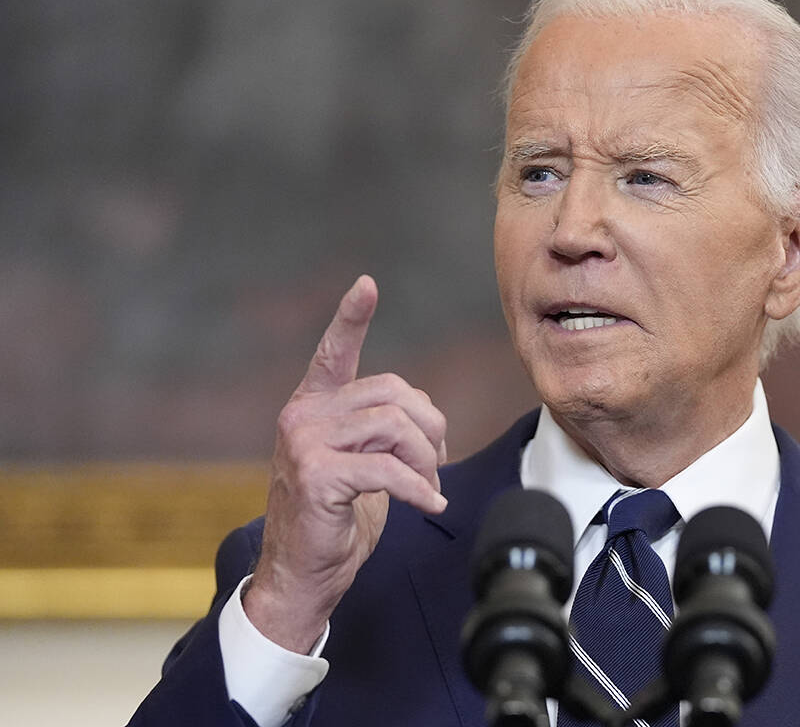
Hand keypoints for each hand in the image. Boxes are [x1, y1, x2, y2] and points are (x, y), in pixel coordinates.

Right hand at [243, 275, 447, 652]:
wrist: (299, 578)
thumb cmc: (335, 522)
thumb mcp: (360, 466)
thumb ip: (380, 432)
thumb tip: (424, 416)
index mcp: (312, 408)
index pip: (331, 353)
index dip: (350, 318)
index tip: (367, 285)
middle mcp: (303, 417)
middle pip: (393, 394)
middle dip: (430, 427)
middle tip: (437, 463)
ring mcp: (305, 444)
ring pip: (395, 427)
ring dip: (427, 460)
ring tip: (429, 486)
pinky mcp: (318, 476)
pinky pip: (389, 469)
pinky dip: (419, 488)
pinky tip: (430, 504)